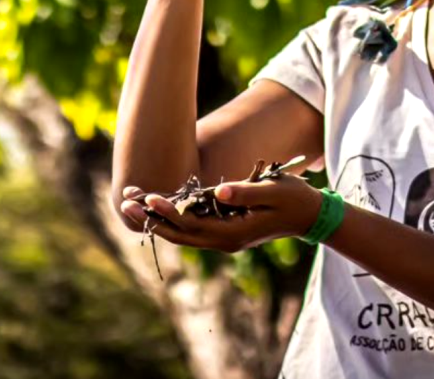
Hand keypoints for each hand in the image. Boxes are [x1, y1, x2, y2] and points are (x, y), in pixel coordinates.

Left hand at [119, 175, 323, 252]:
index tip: (148, 197)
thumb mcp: (272, 191)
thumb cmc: (293, 199)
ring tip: (131, 202)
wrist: (309, 216)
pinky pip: (191, 228)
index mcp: (233, 234)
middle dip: (151, 218)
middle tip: (124, 201)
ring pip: (181, 233)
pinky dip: (171, 218)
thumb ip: (244, 192)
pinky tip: (156, 206)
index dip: (168, 211)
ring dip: (155, 218)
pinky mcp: (223, 230)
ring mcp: (222, 238)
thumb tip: (217, 192)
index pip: (191, 225)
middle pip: (178, 234)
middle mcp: (223, 241)